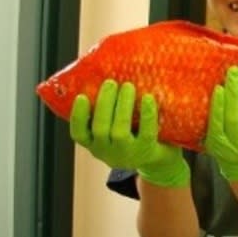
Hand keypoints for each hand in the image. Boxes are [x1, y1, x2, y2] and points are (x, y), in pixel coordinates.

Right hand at [70, 80, 189, 186]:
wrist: (160, 161)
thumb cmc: (134, 137)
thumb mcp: (115, 130)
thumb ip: (108, 113)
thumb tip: (106, 75)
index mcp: (96, 145)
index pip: (79, 134)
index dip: (78, 116)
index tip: (81, 97)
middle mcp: (107, 152)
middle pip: (100, 129)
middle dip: (104, 104)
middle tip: (111, 83)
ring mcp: (127, 154)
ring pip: (119, 132)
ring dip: (122, 106)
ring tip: (128, 86)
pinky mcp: (147, 151)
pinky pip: (146, 132)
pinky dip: (147, 114)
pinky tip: (149, 98)